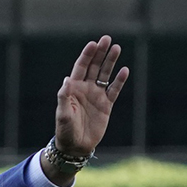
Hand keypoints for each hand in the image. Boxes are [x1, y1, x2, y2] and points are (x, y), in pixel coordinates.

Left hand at [55, 35, 128, 156]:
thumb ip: (64, 97)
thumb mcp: (62, 114)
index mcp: (73, 89)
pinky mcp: (106, 105)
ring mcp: (97, 96)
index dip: (87, 55)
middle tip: (107, 39)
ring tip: (117, 48)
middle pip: (94, 67)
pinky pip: (114, 90)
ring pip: (105, 75)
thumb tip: (67, 80)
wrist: (76, 146)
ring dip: (110, 62)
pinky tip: (124, 70)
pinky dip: (119, 81)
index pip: (81, 67)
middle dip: (100, 53)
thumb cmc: (65, 131)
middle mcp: (85, 89)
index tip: (93, 44)